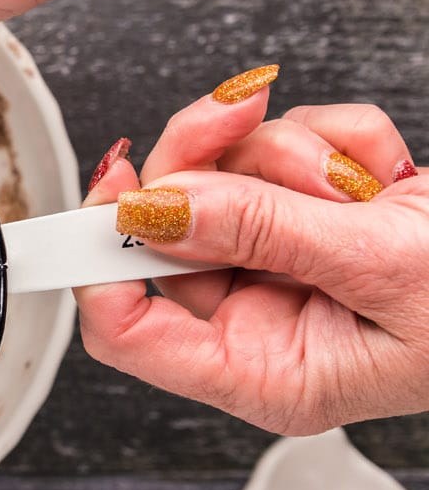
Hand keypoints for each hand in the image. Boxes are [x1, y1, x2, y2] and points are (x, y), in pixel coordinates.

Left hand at [76, 65, 426, 434]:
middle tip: (239, 116)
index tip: (115, 186)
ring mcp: (287, 265)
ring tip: (366, 183)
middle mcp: (265, 322)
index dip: (102, 257)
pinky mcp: (316, 217)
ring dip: (288, 153)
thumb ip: (261, 233)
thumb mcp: (382, 270)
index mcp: (266, 372)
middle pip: (167, 229)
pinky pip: (281, 152)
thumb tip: (152, 209)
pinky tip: (387, 172)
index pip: (127, 331)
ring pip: (223, 178)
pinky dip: (333, 141)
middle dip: (208, 164)